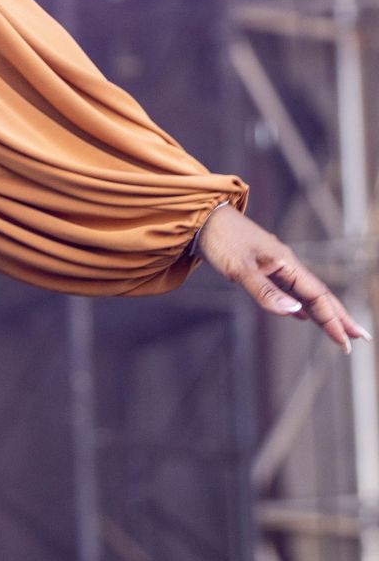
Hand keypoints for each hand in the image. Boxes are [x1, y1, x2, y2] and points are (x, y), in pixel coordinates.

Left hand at [197, 204, 371, 353]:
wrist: (201, 218)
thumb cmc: (220, 239)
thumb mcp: (239, 267)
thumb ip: (266, 291)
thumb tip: (297, 311)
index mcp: (285, 262)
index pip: (317, 295)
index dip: (334, 319)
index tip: (348, 341)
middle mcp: (285, 264)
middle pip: (318, 294)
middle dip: (339, 317)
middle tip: (359, 338)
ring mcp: (275, 266)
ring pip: (305, 293)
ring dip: (323, 312)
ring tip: (339, 330)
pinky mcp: (262, 268)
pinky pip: (289, 290)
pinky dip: (300, 305)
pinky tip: (303, 315)